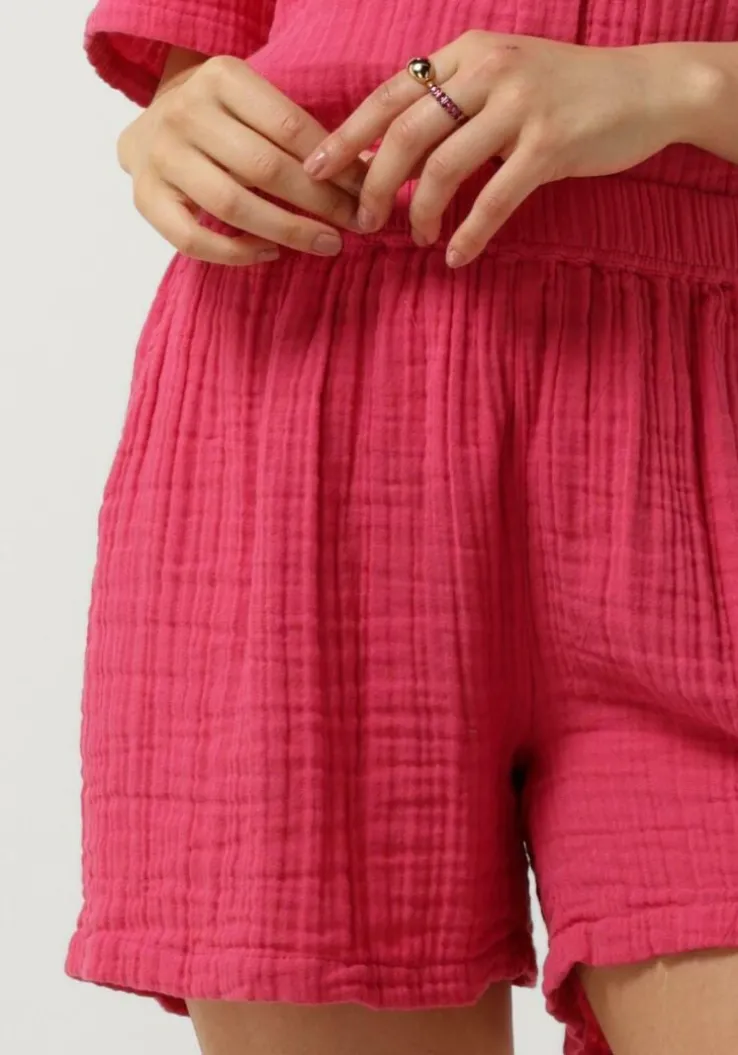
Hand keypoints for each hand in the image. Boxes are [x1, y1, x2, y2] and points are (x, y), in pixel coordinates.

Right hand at [118, 56, 367, 265]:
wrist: (147, 131)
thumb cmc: (222, 124)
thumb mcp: (257, 108)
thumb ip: (304, 136)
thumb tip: (372, 173)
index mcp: (221, 78)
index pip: (290, 128)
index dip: (333, 165)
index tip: (366, 193)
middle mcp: (186, 112)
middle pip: (265, 168)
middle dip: (320, 202)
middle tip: (355, 225)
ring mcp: (162, 156)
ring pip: (233, 205)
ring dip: (289, 230)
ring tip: (326, 244)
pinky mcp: (146, 198)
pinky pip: (193, 239)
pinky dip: (237, 253)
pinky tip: (271, 253)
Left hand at [304, 34, 695, 266]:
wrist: (647, 89)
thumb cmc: (565, 93)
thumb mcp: (502, 80)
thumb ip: (449, 107)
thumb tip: (385, 154)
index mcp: (468, 54)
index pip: (389, 95)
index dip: (348, 136)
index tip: (315, 171)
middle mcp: (488, 71)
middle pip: (405, 134)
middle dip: (374, 185)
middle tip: (365, 223)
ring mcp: (520, 105)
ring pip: (443, 167)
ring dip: (421, 213)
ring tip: (419, 239)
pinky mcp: (549, 144)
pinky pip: (493, 199)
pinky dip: (469, 233)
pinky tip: (457, 256)